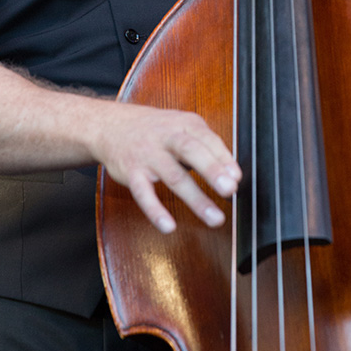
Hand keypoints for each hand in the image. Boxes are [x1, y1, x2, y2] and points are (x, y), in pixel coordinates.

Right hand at [91, 99, 240, 233]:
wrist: (112, 126)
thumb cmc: (156, 131)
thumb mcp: (182, 128)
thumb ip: (207, 149)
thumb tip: (234, 177)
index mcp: (184, 123)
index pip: (207, 139)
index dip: (224, 159)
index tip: (238, 178)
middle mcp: (166, 136)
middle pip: (191, 150)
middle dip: (211, 170)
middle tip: (229, 189)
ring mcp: (148, 154)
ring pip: (173, 175)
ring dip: (195, 198)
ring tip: (215, 218)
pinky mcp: (132, 172)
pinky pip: (143, 193)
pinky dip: (155, 210)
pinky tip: (169, 226)